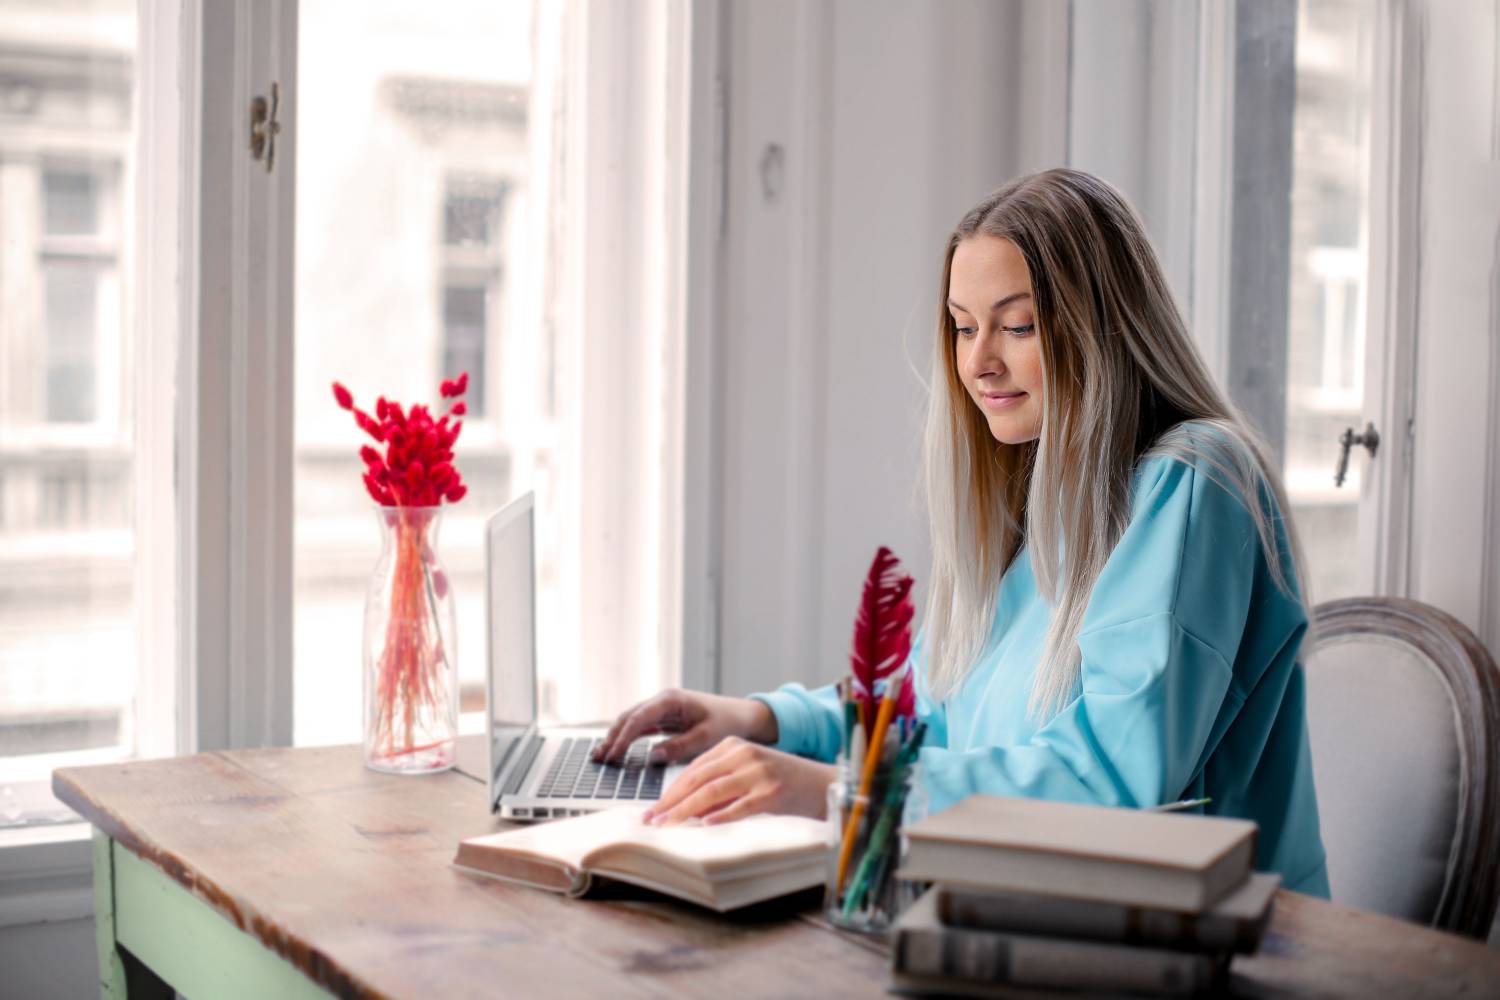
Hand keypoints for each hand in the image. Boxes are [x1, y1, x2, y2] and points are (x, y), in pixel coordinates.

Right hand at [591, 688, 778, 764]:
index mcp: (671, 699)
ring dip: (616, 738)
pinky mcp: (665, 719)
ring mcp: (662, 709)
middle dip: (613, 737)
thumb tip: (652, 756)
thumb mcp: (706, 737)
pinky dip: (628, 739)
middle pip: (629, 717)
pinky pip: (641, 727)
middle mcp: (663, 701)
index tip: (613, 755)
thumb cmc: (727, 722)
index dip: (623, 737)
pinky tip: (617, 751)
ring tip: (601, 757)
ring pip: (631, 722)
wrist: (743, 716)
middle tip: (599, 759)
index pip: (638, 717)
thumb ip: (679, 746)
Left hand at [643, 737, 836, 825]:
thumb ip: (718, 788)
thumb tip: (685, 811)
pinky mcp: (772, 792)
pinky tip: (704, 826)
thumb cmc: (782, 783)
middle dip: (671, 802)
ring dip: (685, 811)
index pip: (693, 770)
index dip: (670, 791)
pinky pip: (740, 806)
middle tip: (651, 820)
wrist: (823, 784)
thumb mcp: (747, 776)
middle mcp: (744, 754)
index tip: (653, 809)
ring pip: (712, 792)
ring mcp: (758, 772)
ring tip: (667, 825)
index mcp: (733, 746)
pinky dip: (721, 817)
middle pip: (697, 780)